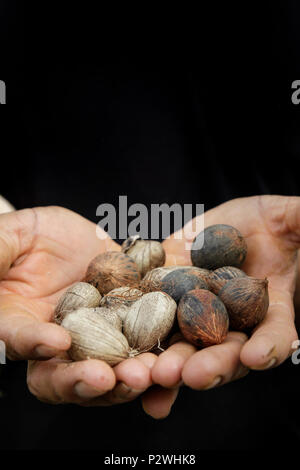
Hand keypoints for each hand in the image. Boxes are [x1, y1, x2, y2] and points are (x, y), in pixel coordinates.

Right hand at [0, 206, 155, 405]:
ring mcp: (95, 339)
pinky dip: (156, 355)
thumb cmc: (29, 236)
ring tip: (147, 373)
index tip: (56, 341)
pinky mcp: (127, 327)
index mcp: (18, 324)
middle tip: (107, 378)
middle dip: (84, 381)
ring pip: (106, 370)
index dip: (34, 345)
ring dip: (125, 377)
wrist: (71, 235)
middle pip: (63, 376)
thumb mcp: (10, 238)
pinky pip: (142, 346)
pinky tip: (173, 354)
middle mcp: (56, 342)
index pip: (19, 341)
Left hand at [143, 196, 298, 413]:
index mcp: (269, 309)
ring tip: (156, 375)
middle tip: (193, 374)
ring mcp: (195, 314)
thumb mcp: (289, 219)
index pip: (275, 333)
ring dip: (171, 365)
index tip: (256, 354)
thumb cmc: (270, 223)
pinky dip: (139, 347)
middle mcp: (232, 323)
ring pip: (185, 347)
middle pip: (224, 352)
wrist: (228, 224)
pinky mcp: (163, 299)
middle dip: (210, 365)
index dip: (268, 346)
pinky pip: (150, 324)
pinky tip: (124, 369)